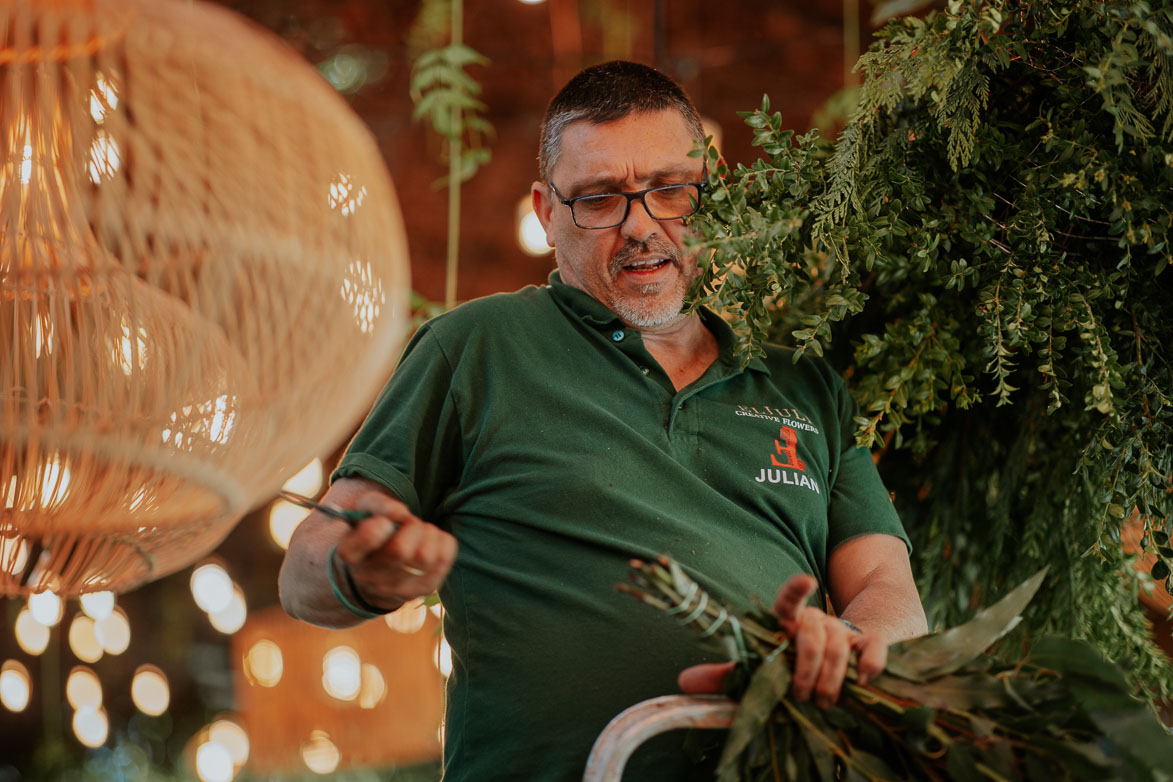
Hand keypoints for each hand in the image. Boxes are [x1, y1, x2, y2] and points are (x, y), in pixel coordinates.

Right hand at [333, 490, 457, 611]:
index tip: (383, 522)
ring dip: (428, 533)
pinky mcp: (425, 589)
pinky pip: (444, 558)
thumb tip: (399, 513)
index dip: (373, 531)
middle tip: (408, 522)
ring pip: (425, 556)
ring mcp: (398, 590)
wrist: (380, 569)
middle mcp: (370, 579)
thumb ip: (378, 505)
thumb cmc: (374, 532)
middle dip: (411, 526)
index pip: (359, 547)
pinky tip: (430, 541)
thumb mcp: (366, 511)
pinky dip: (442, 541)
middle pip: (399, 550)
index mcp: (349, 554)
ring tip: (420, 532)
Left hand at [678, 573, 887, 708]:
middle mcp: (817, 621)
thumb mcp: (765, 670)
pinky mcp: (871, 645)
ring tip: (824, 702)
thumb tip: (683, 682)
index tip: (806, 581)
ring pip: (839, 646)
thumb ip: (729, 675)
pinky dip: (868, 667)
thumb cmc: (800, 664)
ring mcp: (845, 631)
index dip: (794, 591)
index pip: (788, 601)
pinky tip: (863, 681)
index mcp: (789, 624)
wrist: (852, 653)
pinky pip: (872, 651)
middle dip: (806, 669)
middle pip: (812, 634)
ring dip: (831, 679)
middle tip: (802, 697)